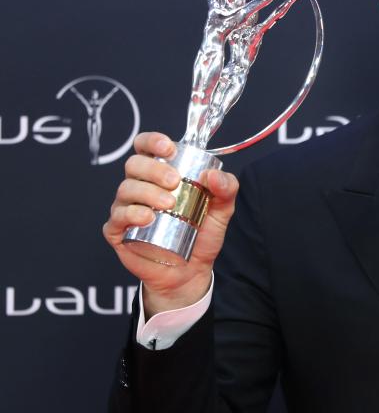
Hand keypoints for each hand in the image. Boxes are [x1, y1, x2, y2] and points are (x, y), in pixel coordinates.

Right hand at [102, 132, 238, 317]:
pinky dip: (131, 213)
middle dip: (154, 169)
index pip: (146, 147)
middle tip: (174, 181)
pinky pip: (117, 216)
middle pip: (135, 164)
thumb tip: (213, 174)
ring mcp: (126, 207)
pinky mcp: (118, 230)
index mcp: (160, 173)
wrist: (191, 271)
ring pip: (126, 188)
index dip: (153, 141)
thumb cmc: (201, 234)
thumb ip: (226, 188)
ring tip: (168, 204)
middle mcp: (140, 186)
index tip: (169, 148)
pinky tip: (147, 217)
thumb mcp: (222, 209)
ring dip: (146, 192)